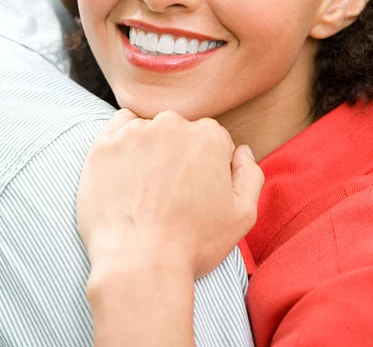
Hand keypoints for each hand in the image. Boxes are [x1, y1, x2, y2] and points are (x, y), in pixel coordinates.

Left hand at [77, 109, 263, 278]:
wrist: (139, 265)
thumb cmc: (193, 244)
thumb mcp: (243, 214)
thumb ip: (250, 174)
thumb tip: (241, 151)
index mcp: (209, 136)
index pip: (211, 140)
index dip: (207, 167)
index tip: (195, 191)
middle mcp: (173, 124)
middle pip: (180, 131)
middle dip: (178, 154)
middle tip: (169, 192)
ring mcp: (136, 132)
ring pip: (149, 130)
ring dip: (150, 149)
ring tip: (145, 189)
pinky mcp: (105, 144)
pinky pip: (119, 128)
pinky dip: (123, 142)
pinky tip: (125, 170)